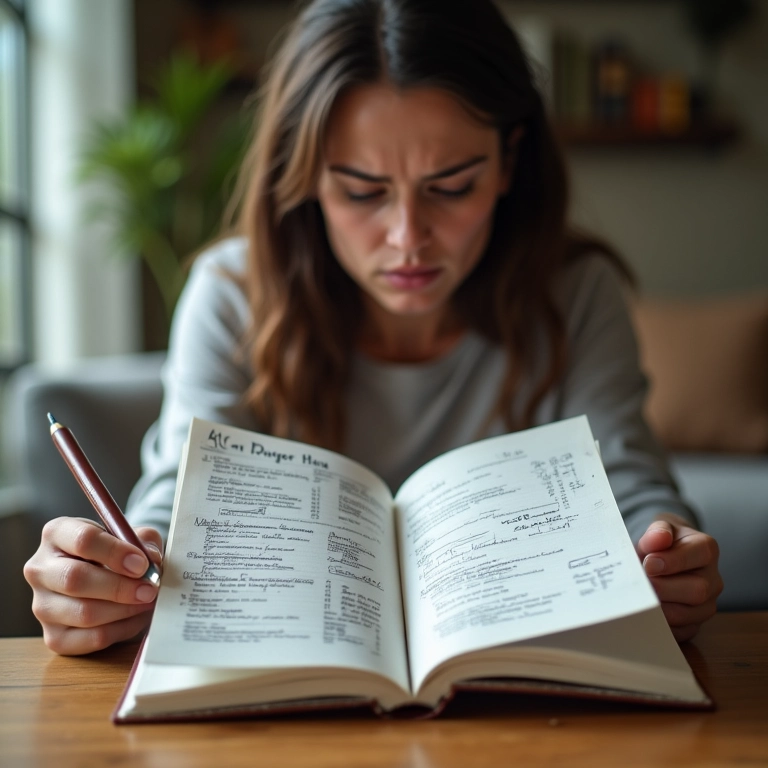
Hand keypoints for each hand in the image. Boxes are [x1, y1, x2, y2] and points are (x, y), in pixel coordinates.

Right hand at [24, 517, 162, 654]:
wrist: (108, 579)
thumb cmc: (118, 552)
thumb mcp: (132, 536)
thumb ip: (144, 541)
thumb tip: (151, 561)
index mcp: (57, 533)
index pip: (82, 539)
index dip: (115, 552)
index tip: (142, 564)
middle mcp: (40, 569)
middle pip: (75, 579)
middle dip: (120, 586)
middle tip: (149, 589)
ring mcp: (43, 605)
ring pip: (84, 613)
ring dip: (124, 609)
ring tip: (148, 602)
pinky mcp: (54, 636)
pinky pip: (91, 638)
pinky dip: (122, 629)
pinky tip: (137, 617)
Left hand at [637, 513, 722, 642]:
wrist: (656, 557)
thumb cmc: (658, 544)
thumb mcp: (658, 530)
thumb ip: (658, 531)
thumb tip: (658, 538)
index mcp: (706, 550)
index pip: (700, 555)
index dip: (673, 561)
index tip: (649, 562)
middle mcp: (712, 579)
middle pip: (697, 590)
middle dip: (664, 587)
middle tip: (641, 583)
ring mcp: (705, 605)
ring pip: (687, 615)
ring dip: (658, 607)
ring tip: (638, 597)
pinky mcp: (693, 624)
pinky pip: (679, 632)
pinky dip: (659, 624)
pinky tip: (643, 613)